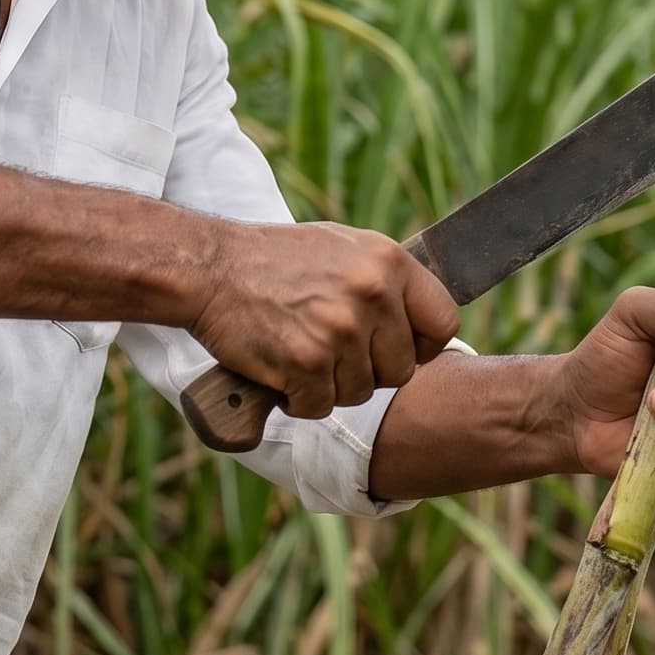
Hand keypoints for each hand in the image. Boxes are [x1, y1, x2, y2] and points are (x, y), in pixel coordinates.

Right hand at [189, 222, 459, 418]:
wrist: (211, 268)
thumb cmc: (275, 260)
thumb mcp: (343, 248)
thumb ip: (385, 279)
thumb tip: (423, 316)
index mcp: (389, 263)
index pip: (443, 323)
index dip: (423, 346)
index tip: (398, 349)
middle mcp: (372, 295)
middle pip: (401, 370)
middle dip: (368, 371)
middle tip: (332, 353)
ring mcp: (340, 330)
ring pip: (360, 392)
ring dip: (330, 385)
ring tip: (300, 352)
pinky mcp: (307, 362)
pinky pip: (319, 406)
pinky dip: (298, 398)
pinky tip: (281, 368)